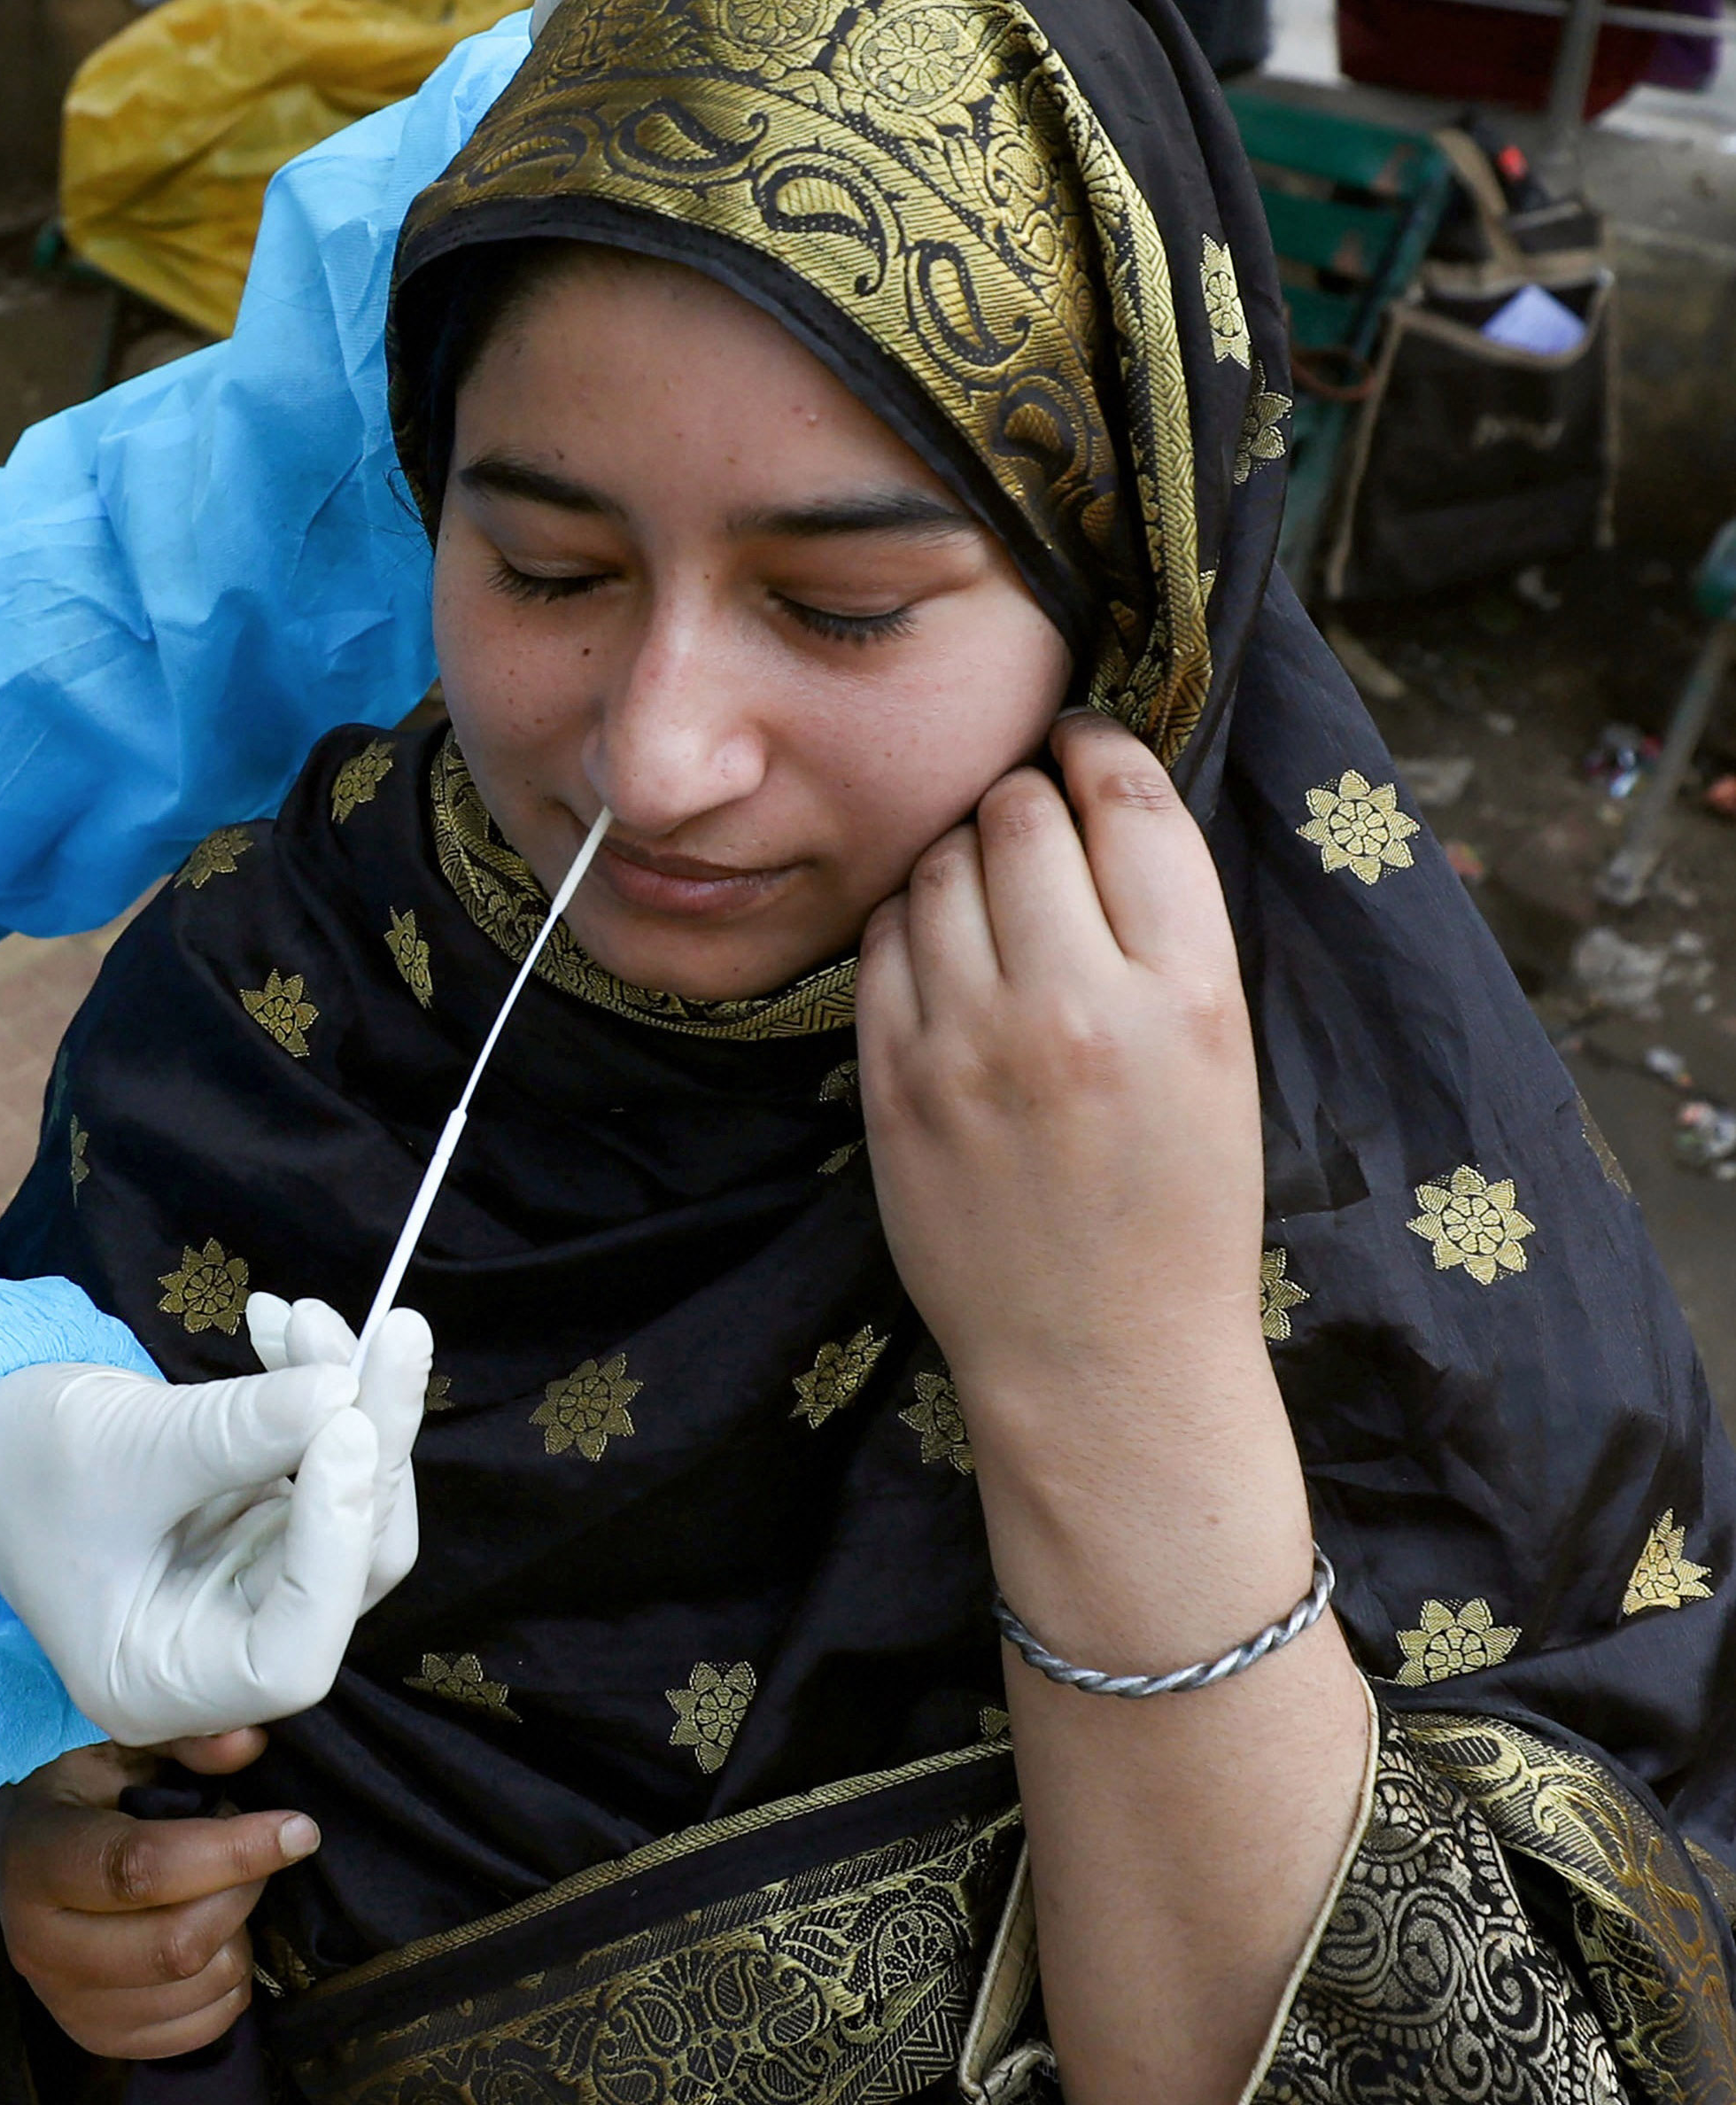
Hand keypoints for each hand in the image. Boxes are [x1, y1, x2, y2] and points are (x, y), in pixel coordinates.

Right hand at [0, 1336, 418, 1740]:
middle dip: (368, 1446)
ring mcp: (251, 1593)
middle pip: (344, 1573)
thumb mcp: (121, 1448)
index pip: (292, 1652)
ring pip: (352, 1518)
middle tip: (387, 1336)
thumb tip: (343, 1392)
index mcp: (163, 1682)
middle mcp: (221, 1657)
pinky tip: (293, 1329)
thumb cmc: (22, 1467)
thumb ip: (234, 1431)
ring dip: (354, 1409)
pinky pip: (324, 1475)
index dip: (334, 1544)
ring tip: (316, 1321)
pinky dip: (321, 1400)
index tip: (344, 1427)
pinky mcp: (263, 1535)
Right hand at [0, 1727, 305, 2057]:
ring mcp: (63, 2002)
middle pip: (174, 1945)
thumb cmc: (83, 1787)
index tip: (297, 1829)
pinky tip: (217, 1938)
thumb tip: (250, 1743)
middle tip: (259, 1851)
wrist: (29, 1852)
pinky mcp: (97, 2038)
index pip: (140, 1869)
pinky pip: (199, 2031)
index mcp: (36, 1858)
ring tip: (223, 1891)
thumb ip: (184, 1738)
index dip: (231, 1852)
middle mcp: (37, 1943)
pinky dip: (230, 1985)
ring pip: (196, 1988)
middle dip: (241, 1893)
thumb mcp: (119, 1743)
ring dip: (239, 1936)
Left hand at [856, 716, 1266, 1488]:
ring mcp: (971, 1045)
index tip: (1081, 744)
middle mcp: (1077, 1007)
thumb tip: (1094, 791)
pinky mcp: (893, 1082)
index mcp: (1187, 995)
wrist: (1103, 1360)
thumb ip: (1164, 928)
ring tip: (985, 889)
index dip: (1098, 748)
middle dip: (1022, 798)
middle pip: (1020, 816)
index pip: (1129, 802)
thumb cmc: (1179, 1205)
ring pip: (938, 866)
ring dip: (957, 854)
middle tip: (1030, 822)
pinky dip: (907, 923)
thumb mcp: (1221, 1055)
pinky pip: (882, 942)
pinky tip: (938, 950)